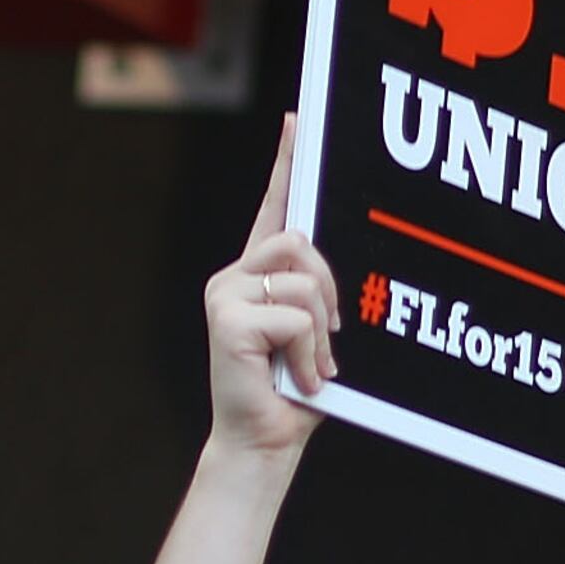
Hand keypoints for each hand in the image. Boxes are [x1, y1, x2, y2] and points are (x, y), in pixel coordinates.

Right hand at [203, 119, 338, 459]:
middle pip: (301, 241)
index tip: (299, 119)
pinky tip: (296, 379)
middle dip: (330, 290)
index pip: (277, 206)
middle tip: (330, 340)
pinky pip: (294, 315)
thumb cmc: (295, 394)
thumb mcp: (318, 337)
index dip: (288, 161)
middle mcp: (235, 275)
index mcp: (259, 274)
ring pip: (302, 278)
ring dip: (321, 330)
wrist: (263, 444)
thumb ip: (322, 298)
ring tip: (311, 366)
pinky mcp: (226, 318)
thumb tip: (339, 276)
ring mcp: (225, 294)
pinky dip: (308, 354)